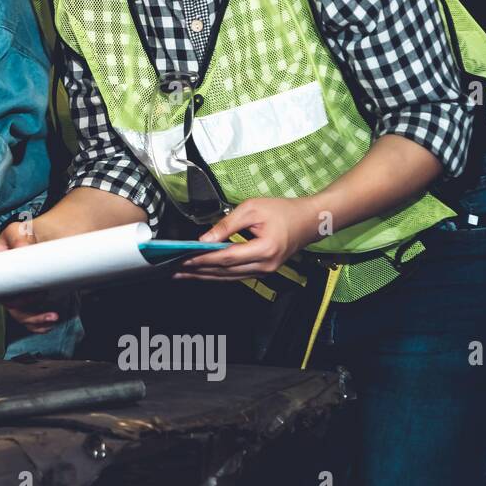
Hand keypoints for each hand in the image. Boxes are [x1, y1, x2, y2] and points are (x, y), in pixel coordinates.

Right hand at [0, 218, 60, 331]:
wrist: (45, 235)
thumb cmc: (27, 233)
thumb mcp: (19, 229)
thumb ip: (19, 236)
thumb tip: (23, 249)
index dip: (10, 297)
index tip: (33, 293)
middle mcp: (3, 284)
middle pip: (10, 305)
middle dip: (27, 312)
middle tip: (46, 301)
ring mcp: (16, 293)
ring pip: (20, 315)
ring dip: (36, 321)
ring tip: (54, 317)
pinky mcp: (28, 299)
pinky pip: (28, 318)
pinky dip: (38, 325)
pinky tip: (50, 324)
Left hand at [176, 197, 321, 280]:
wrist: (311, 220)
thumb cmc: (284, 210)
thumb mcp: (252, 209)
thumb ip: (226, 225)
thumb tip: (204, 240)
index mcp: (264, 249)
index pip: (226, 258)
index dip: (202, 259)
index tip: (183, 258)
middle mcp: (265, 265)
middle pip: (225, 272)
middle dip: (198, 271)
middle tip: (174, 269)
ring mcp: (266, 271)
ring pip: (229, 277)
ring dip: (205, 275)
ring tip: (183, 273)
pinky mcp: (264, 270)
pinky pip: (236, 275)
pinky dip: (218, 274)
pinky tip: (203, 272)